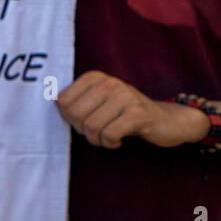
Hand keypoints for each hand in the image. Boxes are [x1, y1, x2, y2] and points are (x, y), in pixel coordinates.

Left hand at [56, 70, 208, 149]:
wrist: (167, 120)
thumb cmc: (125, 114)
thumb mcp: (100, 103)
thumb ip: (77, 102)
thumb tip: (52, 103)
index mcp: (95, 77)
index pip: (62, 101)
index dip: (68, 118)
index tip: (84, 122)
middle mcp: (110, 82)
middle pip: (74, 114)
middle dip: (82, 130)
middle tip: (96, 133)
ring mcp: (125, 96)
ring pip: (91, 127)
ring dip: (96, 140)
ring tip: (108, 137)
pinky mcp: (138, 113)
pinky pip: (109, 135)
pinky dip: (110, 143)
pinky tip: (118, 141)